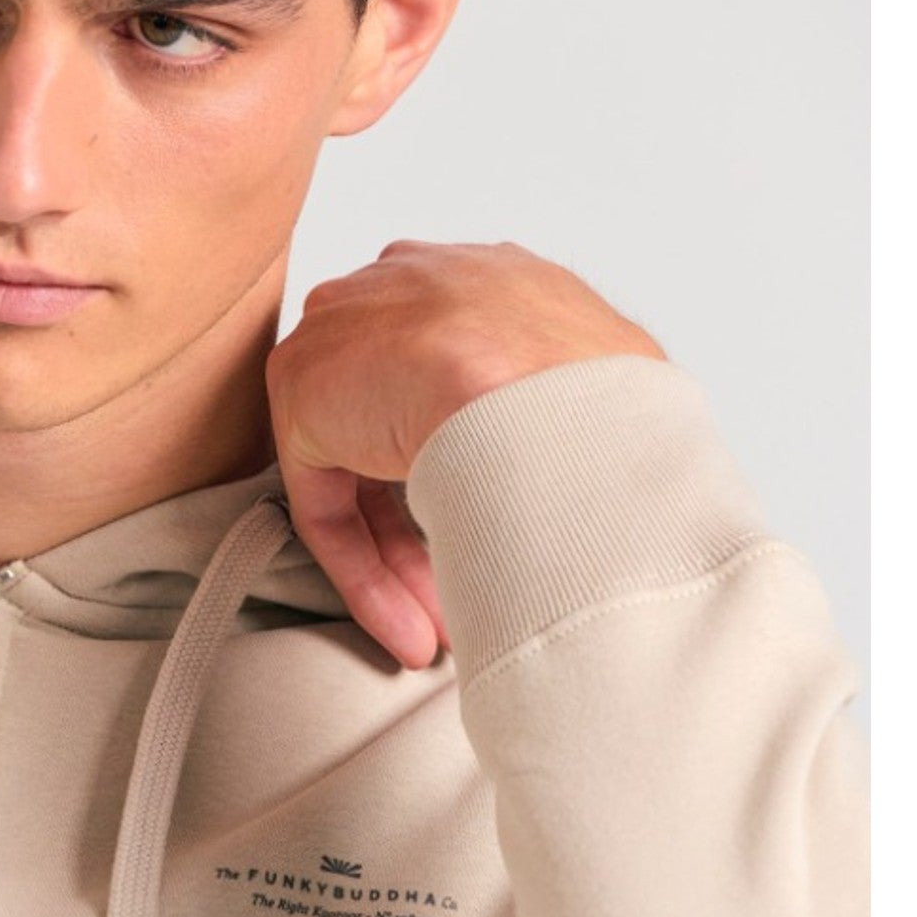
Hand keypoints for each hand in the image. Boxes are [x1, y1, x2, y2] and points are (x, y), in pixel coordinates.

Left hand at [265, 239, 666, 668]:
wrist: (544, 395)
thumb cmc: (605, 392)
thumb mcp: (612, 382)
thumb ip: (576, 408)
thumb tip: (595, 471)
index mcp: (477, 281)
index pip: (453, 385)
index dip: (475, 467)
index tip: (506, 523)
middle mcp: (404, 294)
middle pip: (399, 432)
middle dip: (435, 523)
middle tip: (467, 592)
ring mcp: (346, 338)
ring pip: (365, 477)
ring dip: (405, 567)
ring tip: (442, 635)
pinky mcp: (304, 396)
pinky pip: (329, 506)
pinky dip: (365, 576)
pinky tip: (411, 630)